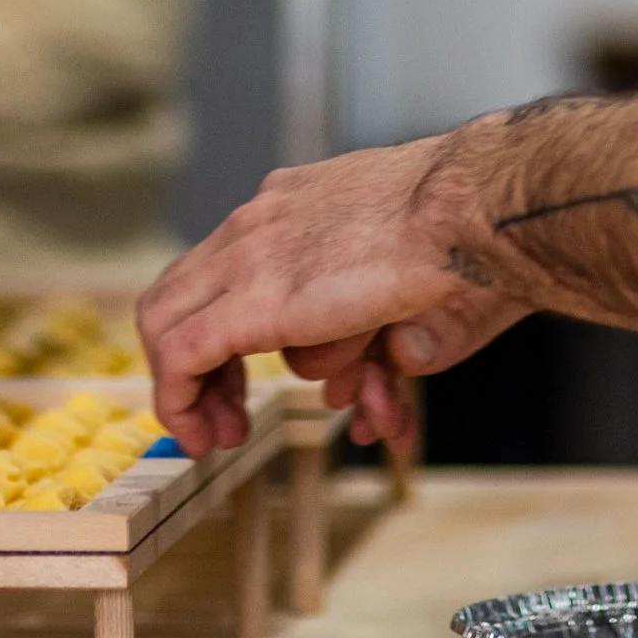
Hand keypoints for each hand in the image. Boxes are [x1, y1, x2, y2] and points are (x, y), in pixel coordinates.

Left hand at [138, 135, 522, 451]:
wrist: (471, 209)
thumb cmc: (469, 237)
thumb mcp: (409, 278)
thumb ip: (375, 324)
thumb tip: (360, 381)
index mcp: (296, 202)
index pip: (226, 261)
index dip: (224, 327)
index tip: (243, 373)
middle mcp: (261, 218)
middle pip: (183, 289)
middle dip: (197, 361)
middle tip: (227, 412)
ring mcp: (248, 253)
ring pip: (166, 318)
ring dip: (185, 386)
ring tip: (219, 433)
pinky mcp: (251, 301)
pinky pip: (180, 355)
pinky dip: (180, 401)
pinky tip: (205, 436)